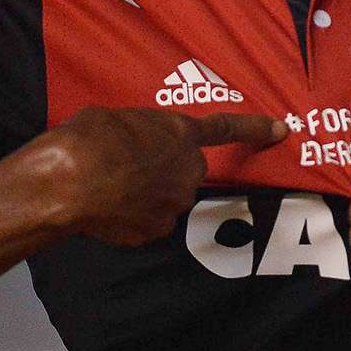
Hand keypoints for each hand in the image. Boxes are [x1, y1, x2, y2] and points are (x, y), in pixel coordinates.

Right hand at [40, 107, 283, 245]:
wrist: (68, 182)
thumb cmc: (88, 139)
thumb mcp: (118, 119)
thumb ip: (140, 132)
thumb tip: (132, 144)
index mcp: (180, 133)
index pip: (227, 129)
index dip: (255, 128)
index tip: (282, 129)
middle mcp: (188, 170)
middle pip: (186, 170)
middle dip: (165, 169)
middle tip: (127, 164)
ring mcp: (175, 204)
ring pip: (166, 199)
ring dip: (147, 194)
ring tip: (110, 187)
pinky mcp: (156, 232)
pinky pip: (148, 222)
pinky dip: (131, 218)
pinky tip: (107, 209)